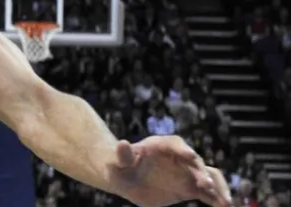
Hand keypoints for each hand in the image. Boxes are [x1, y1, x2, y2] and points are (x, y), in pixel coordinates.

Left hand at [109, 136, 231, 206]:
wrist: (125, 178)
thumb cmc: (119, 166)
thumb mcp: (118, 161)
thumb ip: (122, 155)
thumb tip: (122, 144)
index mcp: (161, 145)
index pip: (175, 144)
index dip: (183, 150)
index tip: (191, 156)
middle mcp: (179, 157)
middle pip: (196, 162)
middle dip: (202, 173)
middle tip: (206, 186)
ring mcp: (187, 172)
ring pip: (210, 177)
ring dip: (219, 188)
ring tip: (226, 203)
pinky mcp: (190, 188)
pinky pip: (208, 193)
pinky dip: (218, 200)